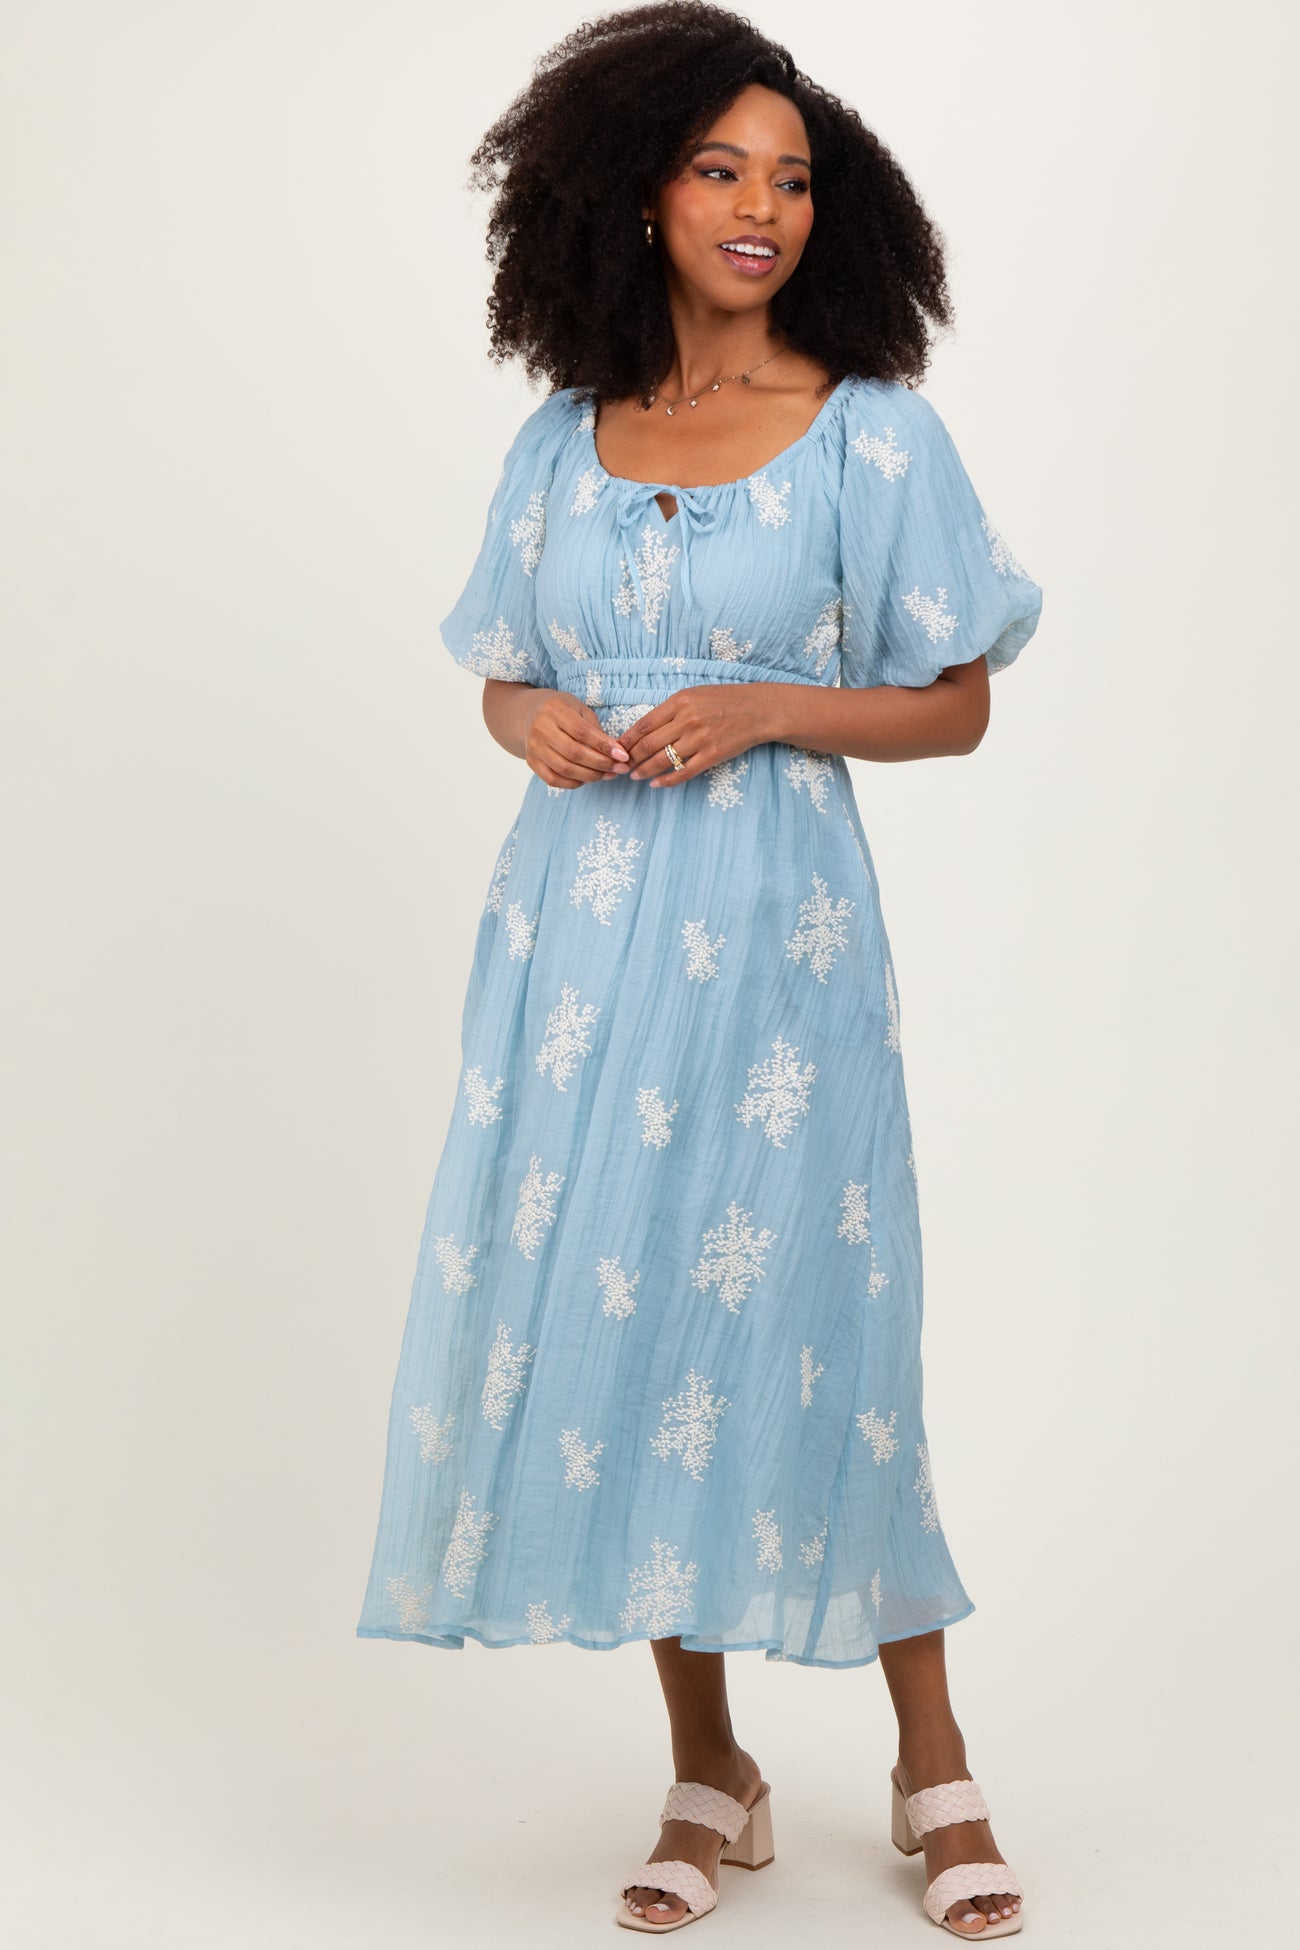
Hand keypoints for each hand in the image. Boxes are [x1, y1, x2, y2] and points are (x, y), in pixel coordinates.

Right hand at [523, 691, 629, 788]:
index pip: (582, 732)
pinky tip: (588, 779)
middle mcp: (541, 729)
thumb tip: (617, 753)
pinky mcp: (531, 762)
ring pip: (564, 769)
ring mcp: (534, 747)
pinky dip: (574, 783)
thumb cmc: (562, 712)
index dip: (604, 746)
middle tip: (620, 769)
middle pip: (573, 753)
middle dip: (601, 764)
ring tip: (608, 775)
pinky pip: (554, 780)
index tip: (623, 755)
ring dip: (591, 776)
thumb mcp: (580, 710)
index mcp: (555, 710)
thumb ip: (596, 730)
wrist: (530, 715)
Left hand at [618, 685, 773, 786]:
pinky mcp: (712, 756)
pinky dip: (666, 781)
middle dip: (631, 758)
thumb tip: (645, 729)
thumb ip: (670, 710)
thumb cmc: (724, 701)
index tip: (617, 748)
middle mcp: (687, 720)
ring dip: (644, 771)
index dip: (627, 739)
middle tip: (622, 766)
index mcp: (680, 702)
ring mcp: (700, 739)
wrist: (758, 710)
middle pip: (649, 744)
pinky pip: (683, 772)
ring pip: (662, 761)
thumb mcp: (694, 695)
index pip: (644, 724)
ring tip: (635, 777)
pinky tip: (656, 784)